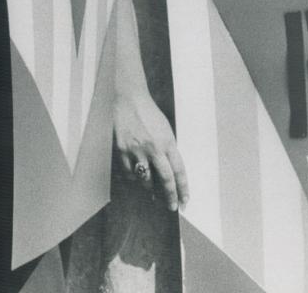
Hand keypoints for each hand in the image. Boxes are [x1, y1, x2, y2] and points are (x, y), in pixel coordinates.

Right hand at [114, 90, 188, 211]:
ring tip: (153, 191)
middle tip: (172, 207)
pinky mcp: (122, 151)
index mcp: (168, 142)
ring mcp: (137, 150)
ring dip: (150, 188)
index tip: (185, 200)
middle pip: (165, 179)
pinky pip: (129, 173)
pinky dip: (134, 177)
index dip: (183, 188)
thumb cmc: (150, 114)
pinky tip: (136, 176)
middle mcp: (154, 148)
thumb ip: (168, 149)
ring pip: (146, 180)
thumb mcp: (165, 130)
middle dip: (170, 196)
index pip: (179, 170)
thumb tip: (170, 171)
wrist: (129, 100)